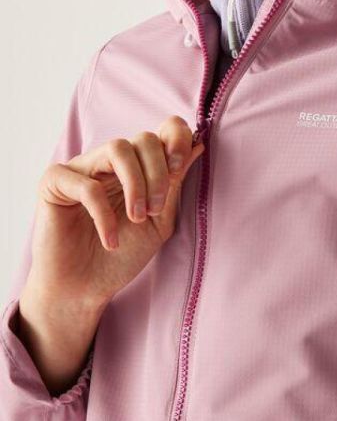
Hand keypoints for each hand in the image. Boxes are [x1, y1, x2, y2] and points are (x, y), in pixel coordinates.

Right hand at [27, 116, 204, 308]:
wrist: (85, 289)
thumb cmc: (124, 254)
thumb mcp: (160, 219)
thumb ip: (174, 182)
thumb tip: (197, 144)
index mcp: (139, 166)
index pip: (161, 131)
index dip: (175, 138)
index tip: (179, 165)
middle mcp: (111, 161)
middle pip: (143, 138)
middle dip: (158, 172)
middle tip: (156, 208)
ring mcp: (82, 168)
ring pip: (117, 147)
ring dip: (136, 183)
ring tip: (137, 217)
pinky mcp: (55, 183)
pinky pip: (86, 183)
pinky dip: (104, 212)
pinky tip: (110, 240)